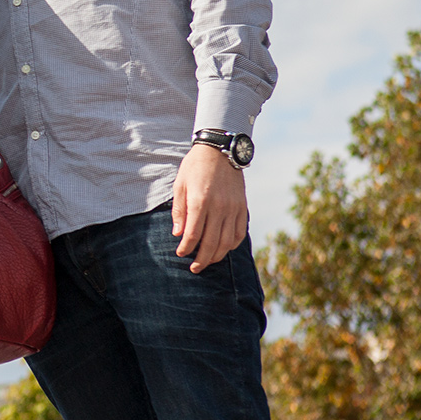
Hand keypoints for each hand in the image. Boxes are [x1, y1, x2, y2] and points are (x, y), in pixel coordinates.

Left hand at [172, 142, 249, 272]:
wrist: (220, 151)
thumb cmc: (194, 167)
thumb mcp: (180, 185)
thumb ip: (180, 211)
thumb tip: (178, 234)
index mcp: (200, 202)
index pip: (193, 234)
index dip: (186, 248)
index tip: (180, 254)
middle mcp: (219, 207)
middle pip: (211, 242)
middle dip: (202, 259)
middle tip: (194, 268)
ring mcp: (233, 208)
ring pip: (227, 241)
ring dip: (217, 255)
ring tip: (207, 261)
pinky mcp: (242, 208)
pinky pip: (239, 232)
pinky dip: (232, 244)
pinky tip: (223, 248)